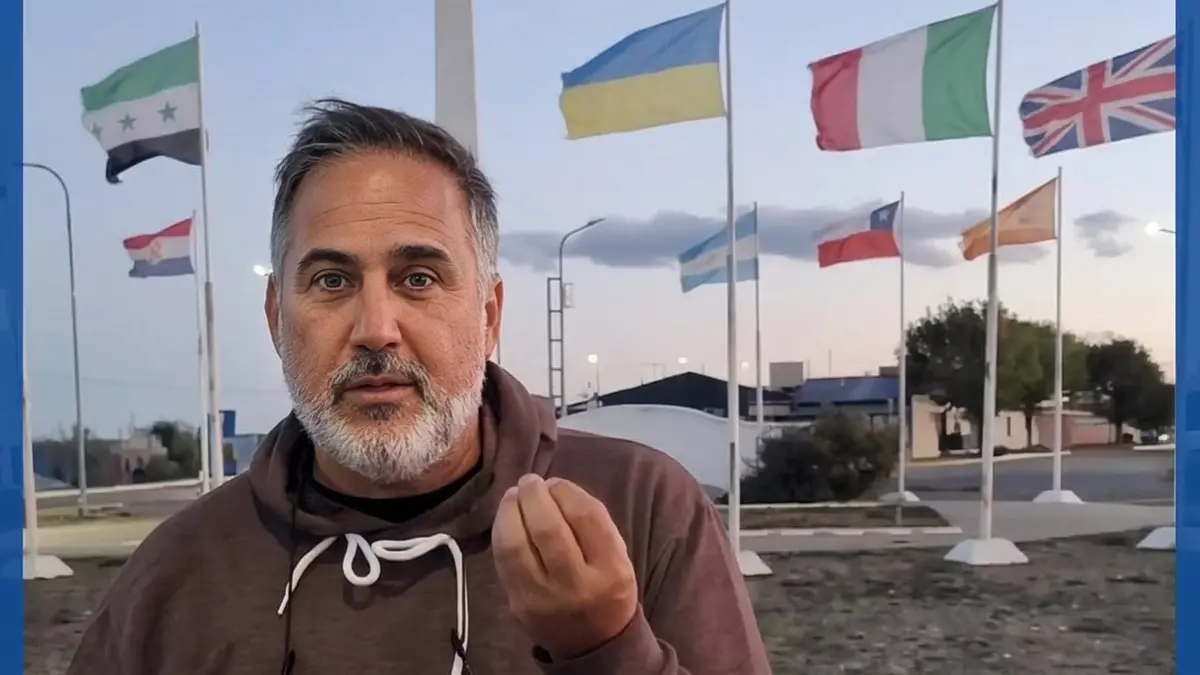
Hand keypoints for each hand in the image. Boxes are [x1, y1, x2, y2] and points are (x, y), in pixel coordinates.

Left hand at [491, 474, 637, 660]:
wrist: (592, 644)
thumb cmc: (606, 588)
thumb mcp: (618, 557)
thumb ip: (593, 524)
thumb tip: (553, 488)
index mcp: (611, 570)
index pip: (586, 517)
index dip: (566, 490)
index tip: (557, 482)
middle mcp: (577, 585)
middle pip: (548, 528)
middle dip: (535, 496)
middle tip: (531, 481)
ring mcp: (544, 598)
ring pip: (517, 545)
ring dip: (510, 510)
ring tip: (514, 494)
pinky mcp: (519, 604)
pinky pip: (502, 561)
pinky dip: (501, 532)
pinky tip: (506, 517)